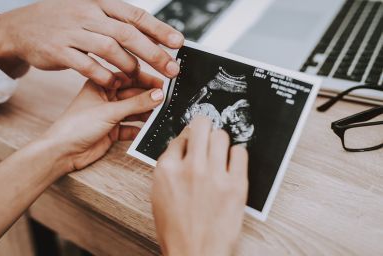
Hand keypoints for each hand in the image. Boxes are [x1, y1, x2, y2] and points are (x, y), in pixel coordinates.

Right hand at [0, 0, 183, 83]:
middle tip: (171, 69)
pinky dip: (104, 76)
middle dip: (153, 53)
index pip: (135, 15)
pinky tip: (113, 83)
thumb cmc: (63, 23)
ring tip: (138, 77)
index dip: (159, 29)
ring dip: (128, 66)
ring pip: (109, 49)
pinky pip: (87, 65)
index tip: (178, 43)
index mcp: (99, 4)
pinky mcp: (59, 51)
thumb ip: (116, 24)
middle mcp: (87, 14)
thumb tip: (150, 38)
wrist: (22, 28)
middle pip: (127, 33)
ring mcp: (72, 32)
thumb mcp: (90, 14)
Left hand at [43, 72, 163, 173]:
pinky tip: (149, 130)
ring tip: (162, 114)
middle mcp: (106, 98)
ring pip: (134, 111)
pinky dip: (140, 129)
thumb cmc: (75, 126)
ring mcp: (109, 115)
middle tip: (167, 99)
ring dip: (146, 113)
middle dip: (149, 97)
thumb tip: (158, 95)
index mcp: (100, 85)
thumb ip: (136, 103)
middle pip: (133, 94)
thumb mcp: (109, 111)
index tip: (164, 82)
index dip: (146, 79)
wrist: (62, 152)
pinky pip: (131, 127)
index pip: (128, 77)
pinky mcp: (112, 131)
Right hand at [151, 116, 248, 255]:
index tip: (192, 142)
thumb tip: (182, 148)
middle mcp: (190, 168)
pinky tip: (232, 163)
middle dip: (204, 127)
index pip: (179, 137)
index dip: (187, 140)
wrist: (195, 253)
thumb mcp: (160, 195)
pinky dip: (237, 154)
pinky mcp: (236, 185)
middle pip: (201, 126)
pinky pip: (240, 152)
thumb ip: (169, 168)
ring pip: (221, 135)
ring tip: (220, 151)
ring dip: (220, 141)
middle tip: (207, 134)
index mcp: (167, 170)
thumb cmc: (176, 230)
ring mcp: (214, 175)